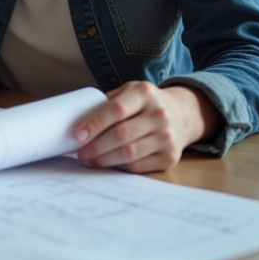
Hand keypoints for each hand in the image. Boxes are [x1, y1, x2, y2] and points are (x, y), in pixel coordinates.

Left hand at [72, 82, 218, 172]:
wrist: (183, 114)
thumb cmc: (146, 103)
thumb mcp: (130, 92)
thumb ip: (108, 103)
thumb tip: (75, 120)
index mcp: (144, 93)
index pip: (116, 110)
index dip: (95, 124)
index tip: (77, 135)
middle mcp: (159, 114)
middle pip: (121, 135)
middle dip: (96, 146)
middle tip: (81, 152)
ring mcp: (167, 137)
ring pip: (129, 153)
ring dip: (104, 160)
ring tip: (90, 160)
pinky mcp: (170, 157)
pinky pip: (138, 166)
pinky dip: (119, 167)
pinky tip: (109, 164)